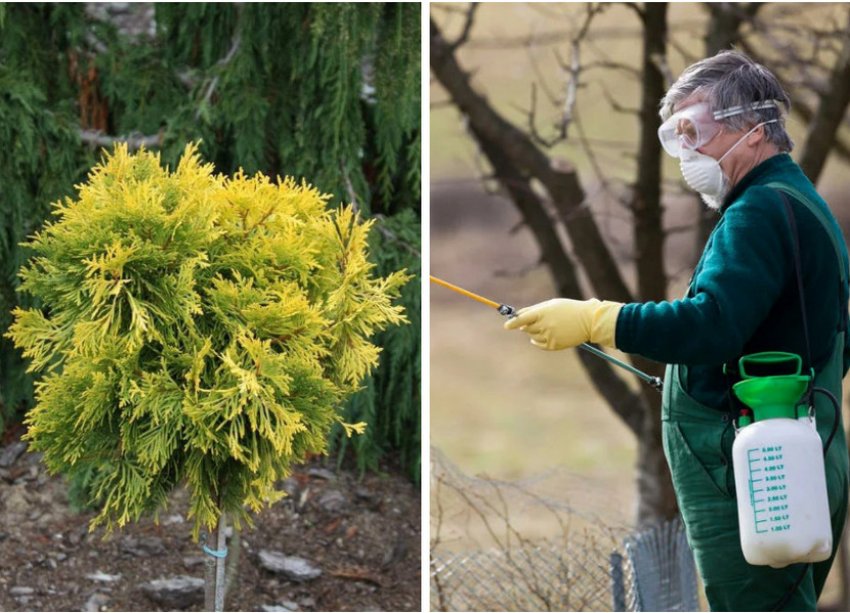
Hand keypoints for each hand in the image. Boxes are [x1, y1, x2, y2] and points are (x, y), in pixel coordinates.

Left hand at [503, 298, 622, 349]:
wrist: (588, 320)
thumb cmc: (568, 309)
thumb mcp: (551, 304)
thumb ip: (533, 310)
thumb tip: (518, 319)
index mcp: (543, 313)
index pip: (522, 319)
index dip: (512, 322)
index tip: (506, 326)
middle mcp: (545, 325)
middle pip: (526, 328)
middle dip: (527, 325)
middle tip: (538, 321)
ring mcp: (550, 336)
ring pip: (532, 336)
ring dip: (535, 332)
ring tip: (548, 326)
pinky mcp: (554, 345)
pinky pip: (539, 345)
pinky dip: (537, 342)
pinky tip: (543, 336)